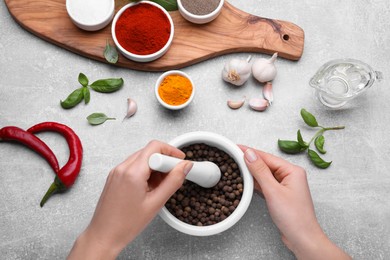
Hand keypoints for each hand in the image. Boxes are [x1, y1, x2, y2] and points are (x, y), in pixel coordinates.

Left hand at [68, 141, 192, 259]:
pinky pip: (134, 166)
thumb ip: (173, 181)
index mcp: (132, 172)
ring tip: (159, 187)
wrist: (104, 236)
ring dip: (155, 167)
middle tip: (172, 177)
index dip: (171, 152)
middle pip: (149, 151)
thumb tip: (184, 166)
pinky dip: (145, 173)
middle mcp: (122, 168)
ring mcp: (116, 172)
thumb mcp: (156, 203)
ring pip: (142, 158)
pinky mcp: (115, 177)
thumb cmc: (125, 224)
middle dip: (164, 161)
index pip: (155, 147)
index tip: (180, 163)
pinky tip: (149, 189)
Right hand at [239, 145, 350, 259]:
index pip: (267, 157)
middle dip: (250, 160)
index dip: (251, 152)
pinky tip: (246, 180)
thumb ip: (260, 171)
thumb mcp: (273, 191)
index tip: (237, 147)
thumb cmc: (294, 217)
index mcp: (292, 171)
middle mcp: (290, 176)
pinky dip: (256, 182)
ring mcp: (285, 186)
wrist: (302, 239)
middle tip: (233, 155)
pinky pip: (266, 184)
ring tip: (237, 165)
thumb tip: (249, 154)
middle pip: (266, 164)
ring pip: (265, 174)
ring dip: (252, 171)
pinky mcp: (280, 195)